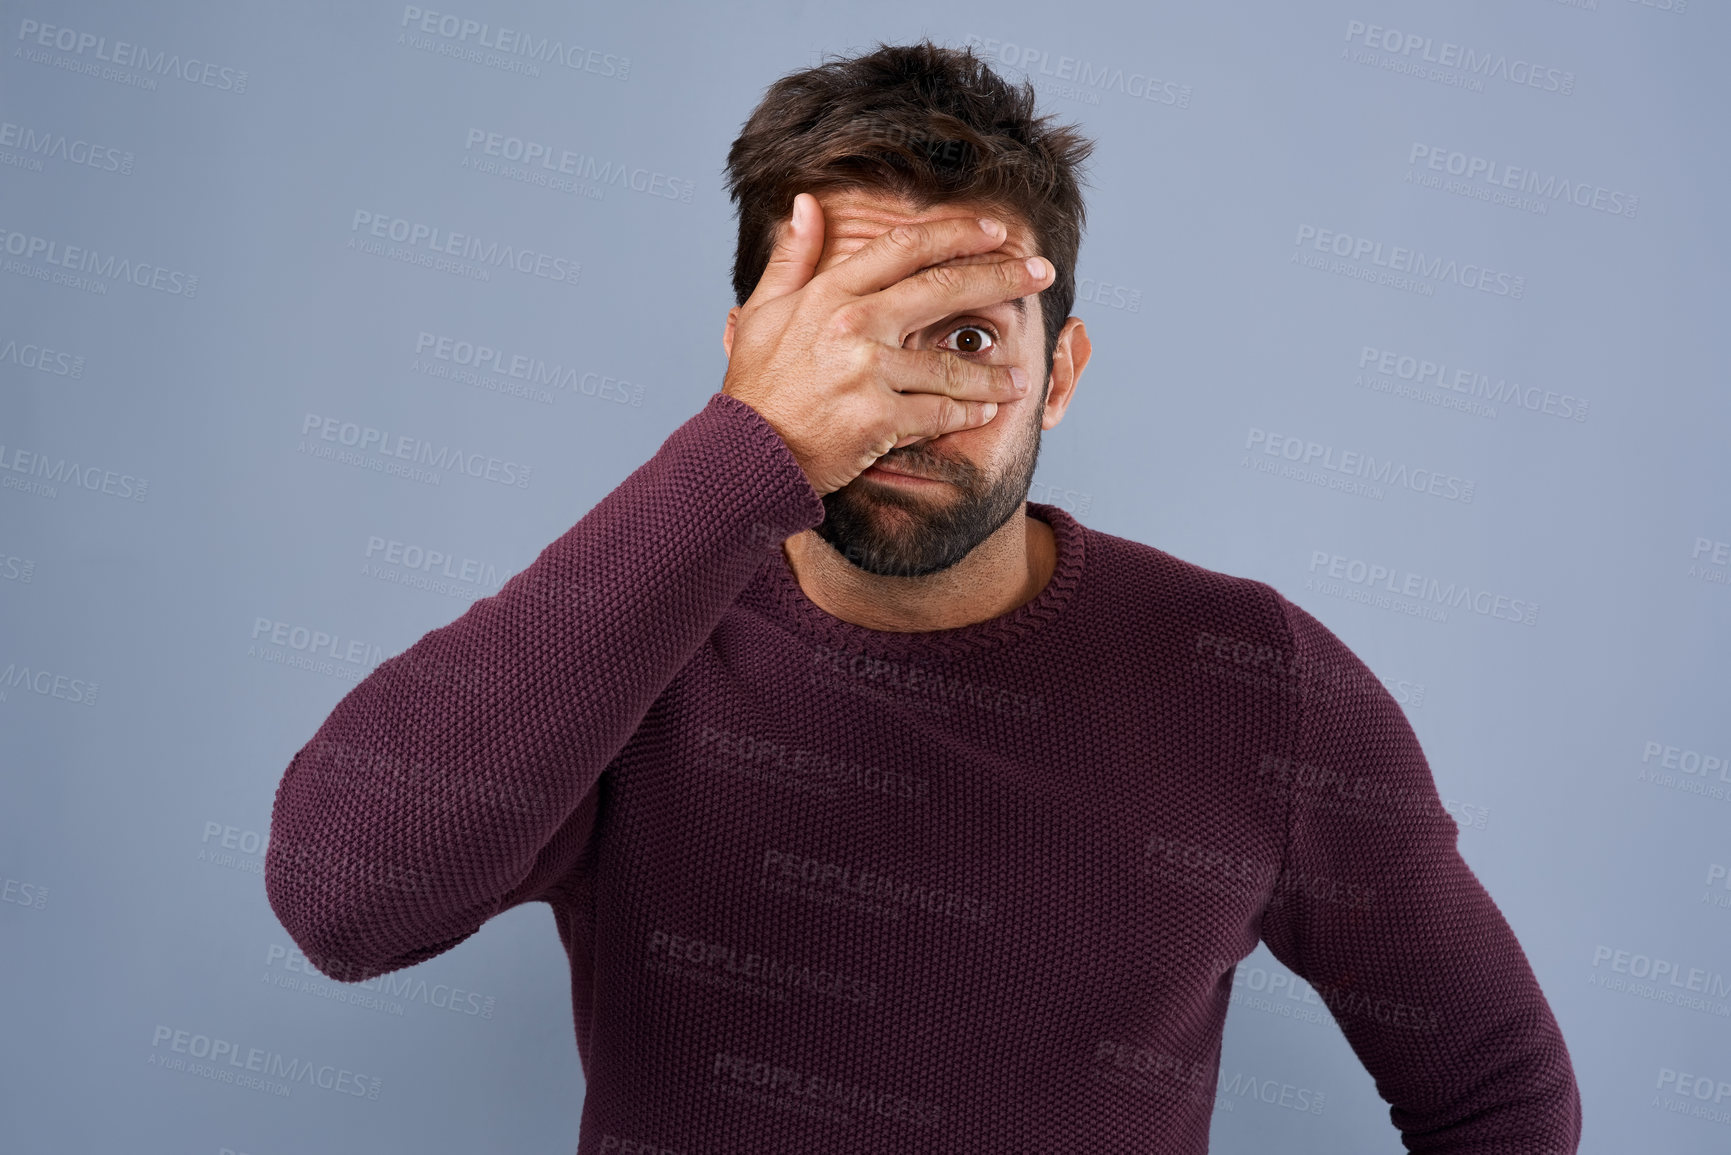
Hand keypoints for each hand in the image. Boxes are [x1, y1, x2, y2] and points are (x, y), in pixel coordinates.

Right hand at [722, 192, 1051, 495]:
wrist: (744, 455)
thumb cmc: (756, 386)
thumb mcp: (763, 312)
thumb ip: (793, 258)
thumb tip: (806, 204)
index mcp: (830, 293)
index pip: (906, 248)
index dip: (956, 234)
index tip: (995, 232)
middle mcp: (854, 325)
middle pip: (944, 289)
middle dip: (1002, 278)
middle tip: (1042, 273)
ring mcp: (868, 372)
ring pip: (950, 364)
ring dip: (993, 372)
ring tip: (1020, 376)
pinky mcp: (879, 419)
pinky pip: (939, 412)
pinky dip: (968, 413)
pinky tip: (986, 411)